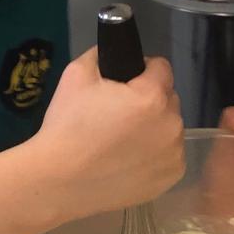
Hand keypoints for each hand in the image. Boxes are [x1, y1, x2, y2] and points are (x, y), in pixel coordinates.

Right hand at [33, 48, 184, 221]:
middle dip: (149, 100)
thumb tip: (112, 52)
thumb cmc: (67, 127)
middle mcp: (171, 124)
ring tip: (122, 140)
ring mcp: (173, 154)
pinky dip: (155, 154)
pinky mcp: (170, 178)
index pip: (162, 68)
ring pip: (169, 128)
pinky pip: (169, 155)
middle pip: (168, 99)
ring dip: (154, 127)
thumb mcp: (76, 75)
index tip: (123, 83)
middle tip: (118, 114)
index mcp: (152, 96)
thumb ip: (101, 54)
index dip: (142, 70)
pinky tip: (129, 161)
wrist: (59, 181)